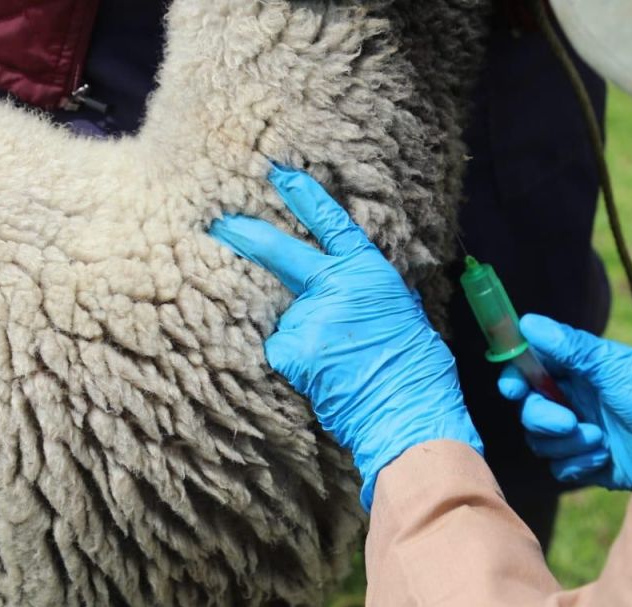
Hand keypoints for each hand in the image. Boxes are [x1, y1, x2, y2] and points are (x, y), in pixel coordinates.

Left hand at [209, 165, 481, 510]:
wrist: (406, 407)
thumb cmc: (414, 367)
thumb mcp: (401, 313)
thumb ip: (366, 292)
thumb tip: (347, 288)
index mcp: (368, 272)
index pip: (332, 226)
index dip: (305, 198)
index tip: (279, 174)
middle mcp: (334, 286)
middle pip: (280, 253)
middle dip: (245, 236)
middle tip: (218, 222)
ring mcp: (308, 316)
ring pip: (286, 319)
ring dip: (299, 335)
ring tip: (333, 364)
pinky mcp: (290, 348)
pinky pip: (281, 350)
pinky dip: (294, 362)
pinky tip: (320, 377)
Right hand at [498, 315, 631, 489]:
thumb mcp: (615, 367)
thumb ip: (570, 348)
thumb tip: (528, 323)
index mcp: (580, 371)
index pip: (532, 369)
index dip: (516, 376)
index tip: (515, 387)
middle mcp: (576, 400)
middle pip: (530, 408)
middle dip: (543, 416)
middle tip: (568, 421)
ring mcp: (582, 432)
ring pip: (541, 441)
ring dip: (565, 442)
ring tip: (599, 440)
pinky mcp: (590, 463)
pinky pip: (561, 467)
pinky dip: (578, 463)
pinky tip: (605, 458)